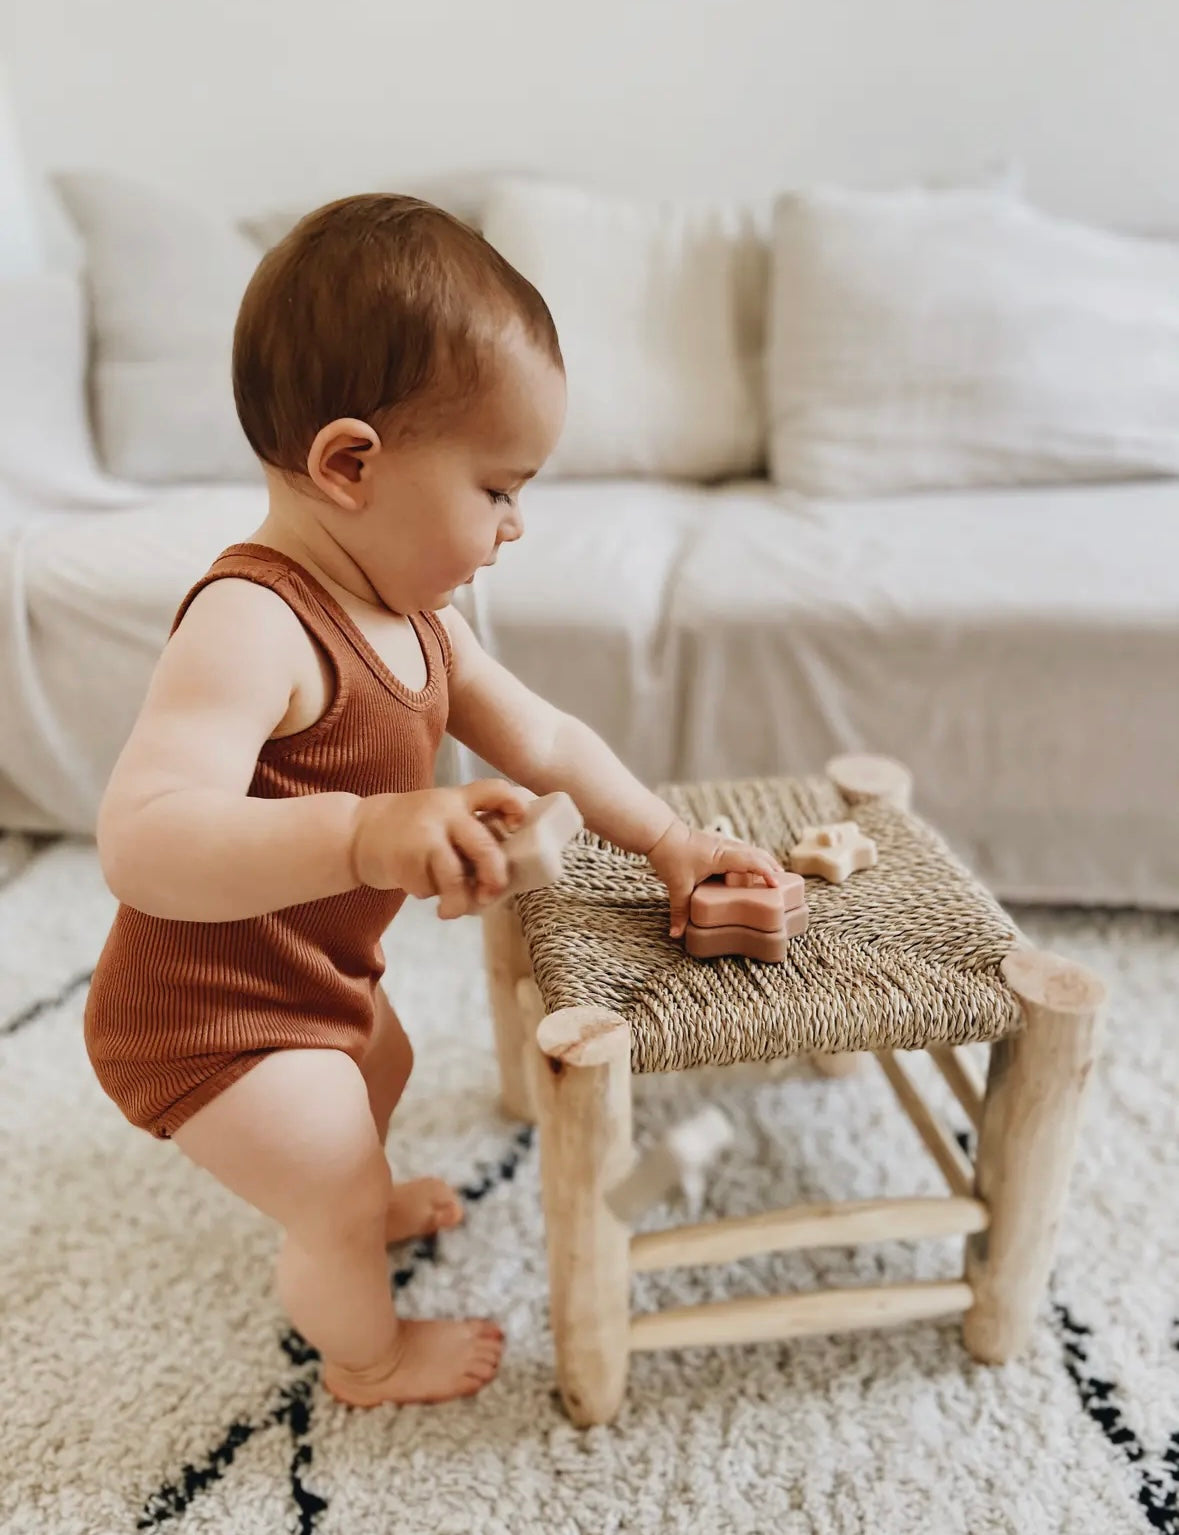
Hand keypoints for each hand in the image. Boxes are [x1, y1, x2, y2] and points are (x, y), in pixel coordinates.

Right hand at [350, 780, 532, 918]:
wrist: (358, 832)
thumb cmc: (411, 829)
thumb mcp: (441, 816)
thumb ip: (468, 831)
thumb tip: (502, 870)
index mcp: (458, 799)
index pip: (494, 791)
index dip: (515, 807)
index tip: (518, 826)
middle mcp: (444, 812)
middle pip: (483, 846)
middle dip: (494, 877)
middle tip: (491, 894)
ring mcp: (423, 835)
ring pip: (455, 876)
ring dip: (459, 901)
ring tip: (451, 910)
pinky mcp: (404, 859)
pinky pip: (429, 887)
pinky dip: (429, 894)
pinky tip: (420, 887)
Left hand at [645, 819, 791, 938]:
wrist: (660, 833)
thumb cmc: (671, 855)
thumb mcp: (676, 885)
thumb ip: (680, 911)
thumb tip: (677, 934)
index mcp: (721, 856)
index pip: (751, 861)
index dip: (766, 872)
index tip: (777, 885)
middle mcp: (725, 847)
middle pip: (756, 853)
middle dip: (771, 866)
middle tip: (783, 881)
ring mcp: (722, 843)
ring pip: (749, 850)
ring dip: (761, 861)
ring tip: (771, 875)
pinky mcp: (716, 843)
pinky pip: (740, 850)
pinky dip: (750, 858)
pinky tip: (748, 869)